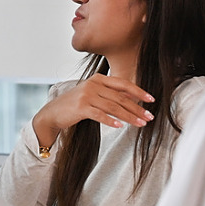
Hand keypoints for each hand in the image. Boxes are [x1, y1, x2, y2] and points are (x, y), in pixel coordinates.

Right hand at [33, 75, 154, 146]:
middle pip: (120, 97)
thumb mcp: (92, 94)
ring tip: (140, 124)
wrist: (53, 112)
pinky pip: (100, 115)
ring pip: (113, 107)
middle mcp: (92, 84)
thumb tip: (132, 101)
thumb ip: (109, 94)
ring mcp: (86, 95)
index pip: (123, 84)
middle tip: (149, 117)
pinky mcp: (80, 108)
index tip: (151, 100)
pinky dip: (111, 121)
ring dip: (129, 117)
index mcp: (98, 78)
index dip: (138, 92)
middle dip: (137, 108)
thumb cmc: (75, 105)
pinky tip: (120, 127)